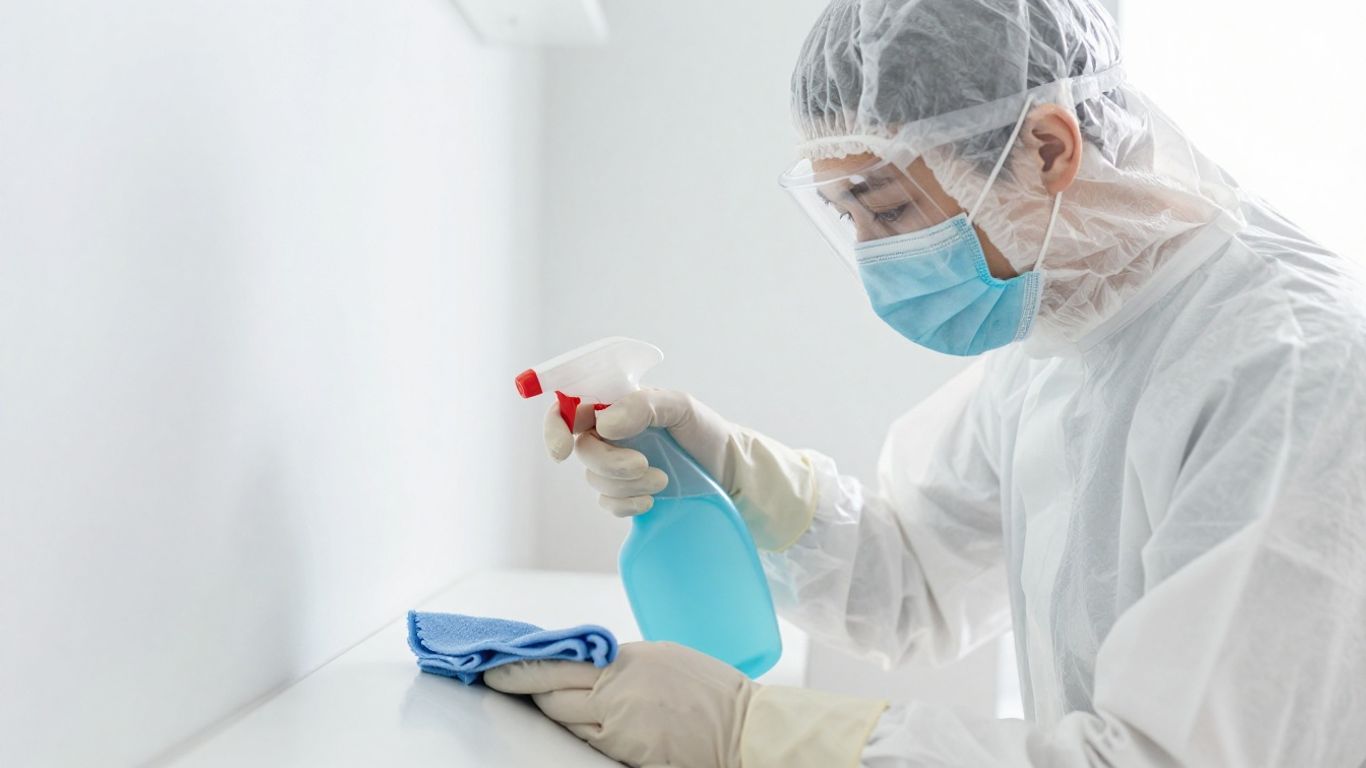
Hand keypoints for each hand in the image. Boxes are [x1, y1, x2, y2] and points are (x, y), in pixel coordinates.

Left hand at [484, 641, 751, 767]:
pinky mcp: (626, 750)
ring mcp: (620, 721)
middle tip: (499, 681)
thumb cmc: (713, 694)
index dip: (524, 664)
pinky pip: (589, 743)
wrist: (745, 728)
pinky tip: (580, 727)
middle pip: (551, 689)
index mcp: (629, 657)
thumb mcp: (665, 660)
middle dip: (525, 688)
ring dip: (554, 713)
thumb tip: (591, 669)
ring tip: (540, 704)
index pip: (561, 658)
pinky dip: (580, 734)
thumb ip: (624, 665)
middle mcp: (618, 685)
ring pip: (566, 719)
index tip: (497, 664)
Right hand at [541, 389, 820, 549]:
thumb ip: (642, 406)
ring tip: (664, 480)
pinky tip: (652, 501)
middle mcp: (611, 437)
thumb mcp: (681, 407)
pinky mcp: (628, 497)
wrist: (732, 475)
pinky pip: (609, 504)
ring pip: (595, 480)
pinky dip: (627, 504)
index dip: (555, 427)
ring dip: (628, 483)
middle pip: (582, 450)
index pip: (568, 410)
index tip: (562, 449)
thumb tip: (603, 423)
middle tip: (645, 464)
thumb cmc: (706, 433)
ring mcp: (617, 469)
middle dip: (610, 462)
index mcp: (616, 408)